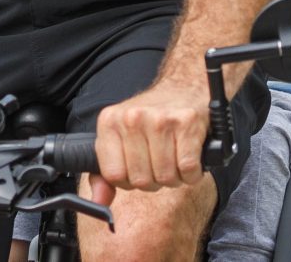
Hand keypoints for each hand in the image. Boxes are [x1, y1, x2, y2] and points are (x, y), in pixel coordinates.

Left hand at [92, 80, 209, 192]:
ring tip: (174, 159)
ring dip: (174, 177)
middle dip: (153, 180)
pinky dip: (192, 173)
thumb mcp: (119, 139)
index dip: (128, 181)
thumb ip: (104, 175)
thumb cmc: (150, 119)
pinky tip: (189, 157)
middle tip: (159, 163)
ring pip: (165, 177)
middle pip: (141, 180)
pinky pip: (188, 170)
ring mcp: (160, 119)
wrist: (182, 88)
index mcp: (109, 121)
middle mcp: (132, 118)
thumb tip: (99, 202)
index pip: (113, 175)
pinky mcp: (186, 123)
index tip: (137, 169)